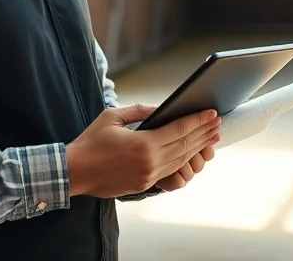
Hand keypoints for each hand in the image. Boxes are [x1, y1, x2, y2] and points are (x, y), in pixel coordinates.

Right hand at [66, 104, 220, 198]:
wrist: (75, 172)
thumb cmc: (90, 142)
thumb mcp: (113, 117)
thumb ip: (139, 111)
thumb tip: (160, 108)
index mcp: (143, 144)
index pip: (178, 129)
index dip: (197, 121)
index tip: (211, 113)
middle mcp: (150, 162)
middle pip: (184, 145)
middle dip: (203, 133)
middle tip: (217, 123)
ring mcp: (148, 175)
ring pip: (180, 160)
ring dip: (197, 147)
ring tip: (210, 137)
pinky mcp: (144, 184)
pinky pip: (170, 170)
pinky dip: (183, 159)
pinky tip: (191, 152)